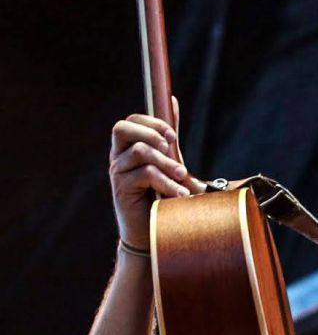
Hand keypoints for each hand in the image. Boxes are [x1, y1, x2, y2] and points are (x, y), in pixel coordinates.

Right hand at [109, 97, 204, 250]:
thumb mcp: (169, 161)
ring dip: (167, 162)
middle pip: (122, 128)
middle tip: (172, 146)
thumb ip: (168, 136)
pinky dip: (167, 183)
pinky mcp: (122, 190)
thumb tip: (171, 101)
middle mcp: (117, 158)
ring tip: (183, 178)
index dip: (150, 122)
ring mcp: (117, 173)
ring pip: (140, 152)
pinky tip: (179, 195)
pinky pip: (145, 175)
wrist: (154, 232)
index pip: (129, 122)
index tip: (172, 135)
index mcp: (127, 149)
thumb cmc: (162, 195)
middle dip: (151, 132)